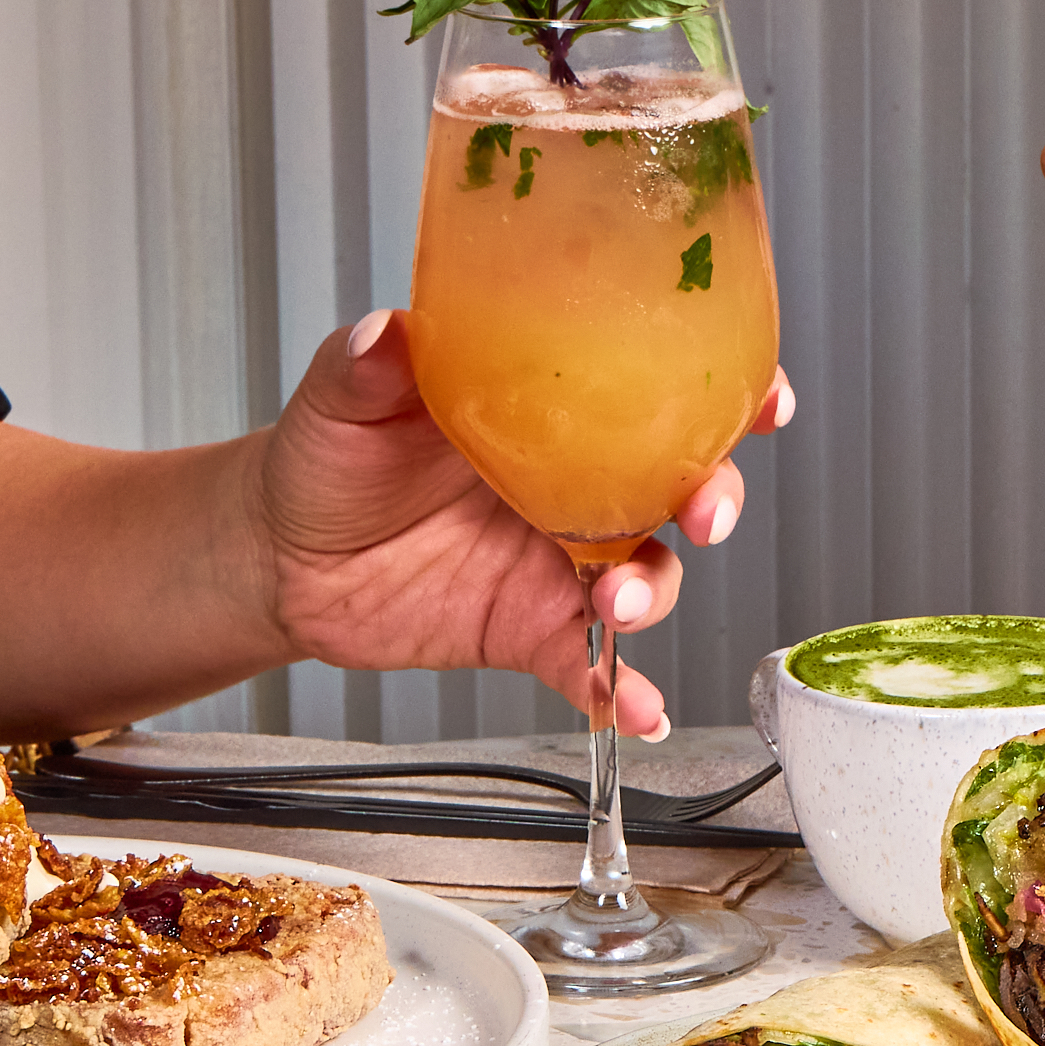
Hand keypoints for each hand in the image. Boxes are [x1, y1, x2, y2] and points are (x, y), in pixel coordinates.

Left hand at [253, 311, 795, 740]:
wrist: (283, 557)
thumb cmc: (327, 458)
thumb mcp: (341, 397)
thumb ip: (366, 367)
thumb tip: (382, 334)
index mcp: (547, 409)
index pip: (657, 387)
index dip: (726, 390)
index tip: (761, 400)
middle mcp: (573, 483)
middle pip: (679, 483)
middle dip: (714, 496)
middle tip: (704, 511)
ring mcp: (559, 560)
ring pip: (647, 573)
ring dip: (655, 589)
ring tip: (621, 600)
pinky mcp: (533, 629)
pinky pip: (593, 663)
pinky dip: (620, 691)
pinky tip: (634, 711)